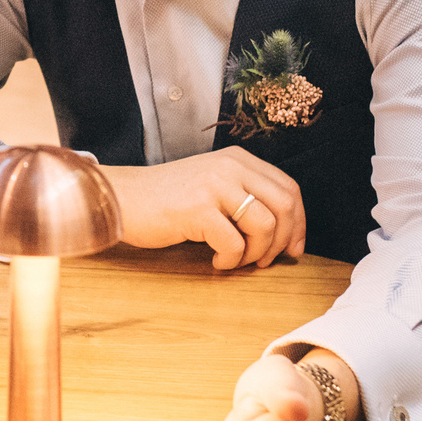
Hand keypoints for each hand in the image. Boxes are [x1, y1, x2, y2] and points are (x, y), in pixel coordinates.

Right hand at [99, 148, 305, 269]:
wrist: (123, 198)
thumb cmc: (167, 200)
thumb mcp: (212, 185)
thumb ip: (244, 197)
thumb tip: (284, 234)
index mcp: (238, 160)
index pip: (288, 189)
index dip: (298, 223)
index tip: (293, 248)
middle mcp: (231, 167)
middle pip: (284, 205)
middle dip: (283, 241)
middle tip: (265, 260)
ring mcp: (214, 186)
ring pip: (264, 225)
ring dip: (256, 253)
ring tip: (236, 259)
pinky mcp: (197, 209)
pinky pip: (234, 243)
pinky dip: (230, 259)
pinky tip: (216, 260)